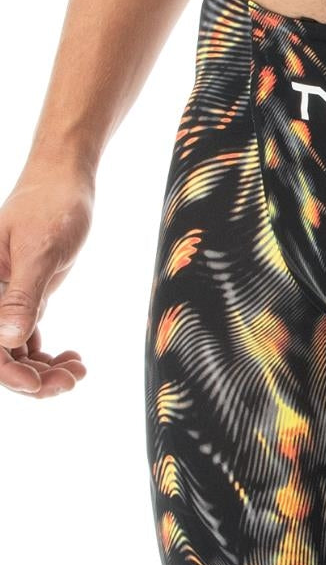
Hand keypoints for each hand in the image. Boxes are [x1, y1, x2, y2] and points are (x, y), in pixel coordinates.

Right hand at [0, 158, 92, 396]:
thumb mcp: (39, 251)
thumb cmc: (50, 206)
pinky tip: (74, 358)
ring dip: (43, 370)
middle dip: (32, 377)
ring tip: (78, 371)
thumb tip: (8, 339)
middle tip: (73, 379)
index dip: (7, 372)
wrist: (64, 180)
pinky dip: (47, 355)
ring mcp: (3, 299)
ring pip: (13, 351)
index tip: (39, 384)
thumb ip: (23, 295)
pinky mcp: (23, 297)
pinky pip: (25, 339)